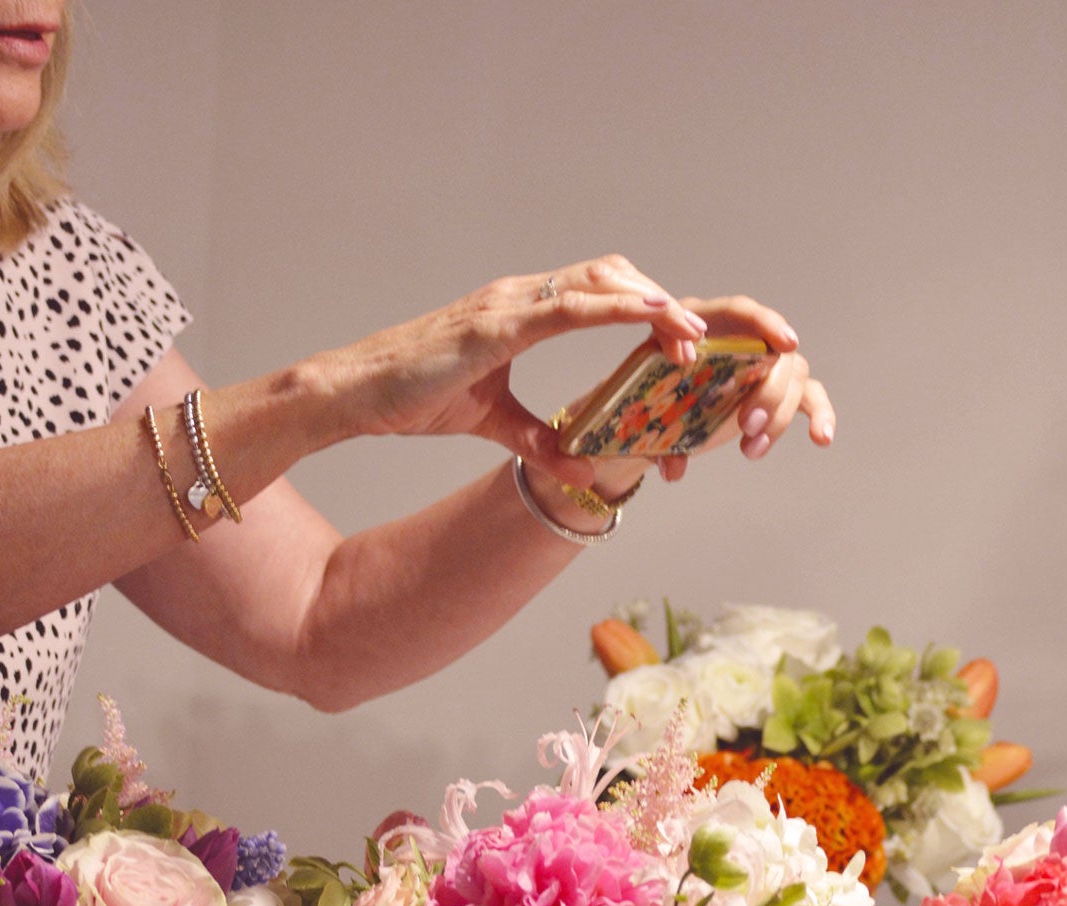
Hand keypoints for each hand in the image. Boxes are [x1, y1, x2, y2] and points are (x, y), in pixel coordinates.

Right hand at [327, 255, 711, 484]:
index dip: (650, 309)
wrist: (357, 392)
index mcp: (525, 313)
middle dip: (667, 301)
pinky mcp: (495, 323)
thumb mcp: (493, 424)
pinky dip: (614, 308)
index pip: (602, 294)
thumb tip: (581, 467)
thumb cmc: (415, 396)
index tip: (689, 338)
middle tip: (709, 337)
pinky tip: (650, 316)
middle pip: (613, 277)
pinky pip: (567, 306)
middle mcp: (523, 296)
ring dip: (652, 303)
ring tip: (692, 331)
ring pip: (599, 283)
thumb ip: (538, 440)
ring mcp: (509, 303)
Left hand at [650, 294, 835, 483]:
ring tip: (751, 449)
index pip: (742, 311)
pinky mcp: (777, 393)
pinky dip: (820, 416)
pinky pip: (810, 399)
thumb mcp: (643, 379)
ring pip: (793, 381)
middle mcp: (745, 338)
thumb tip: (677, 431)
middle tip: (747, 424)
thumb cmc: (651, 382)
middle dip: (768, 391)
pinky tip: (821, 438)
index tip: (786, 343)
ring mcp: (765, 365)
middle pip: (776, 354)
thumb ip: (654, 393)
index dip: (766, 323)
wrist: (655, 408)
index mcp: (709, 322)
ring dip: (779, 417)